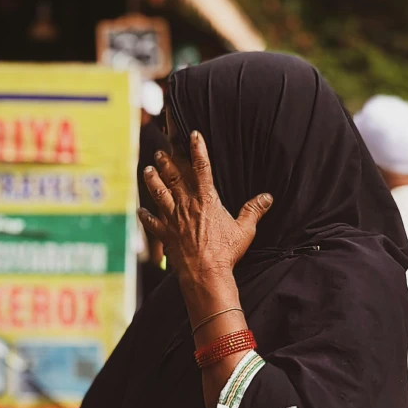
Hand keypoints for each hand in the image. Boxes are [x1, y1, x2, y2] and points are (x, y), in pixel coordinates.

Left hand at [138, 131, 272, 286]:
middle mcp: (187, 205)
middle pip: (174, 177)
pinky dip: (146, 216)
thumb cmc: (226, 252)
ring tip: (147, 170)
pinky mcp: (166, 235)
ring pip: (159, 194)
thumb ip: (254, 211)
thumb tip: (267, 197)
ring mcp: (174, 219)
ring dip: (152, 181)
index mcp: (206, 200)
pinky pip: (152, 223)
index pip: (201, 168)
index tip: (193, 134)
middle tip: (161, 152)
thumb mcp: (245, 230)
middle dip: (167, 162)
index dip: (197, 149)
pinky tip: (140, 210)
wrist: (205, 273)